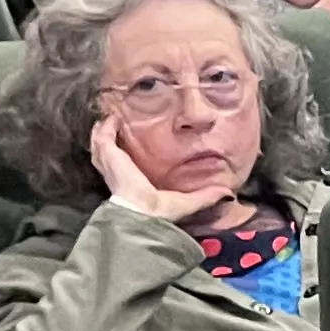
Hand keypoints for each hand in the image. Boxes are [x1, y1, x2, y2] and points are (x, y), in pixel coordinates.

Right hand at [90, 110, 219, 223]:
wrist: (144, 213)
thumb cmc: (162, 210)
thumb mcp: (189, 201)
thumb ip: (207, 196)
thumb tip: (228, 193)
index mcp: (132, 183)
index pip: (126, 166)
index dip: (126, 154)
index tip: (132, 141)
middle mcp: (118, 173)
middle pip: (108, 152)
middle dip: (110, 138)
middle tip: (115, 124)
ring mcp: (110, 163)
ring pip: (101, 143)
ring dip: (104, 130)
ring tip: (109, 118)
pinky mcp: (109, 156)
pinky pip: (102, 137)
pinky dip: (104, 127)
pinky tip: (110, 117)